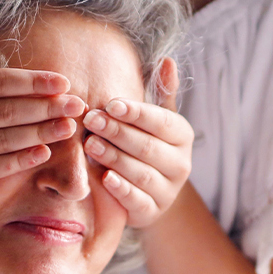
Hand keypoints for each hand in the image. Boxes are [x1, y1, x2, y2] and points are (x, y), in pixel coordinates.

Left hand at [82, 57, 193, 227]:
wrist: (149, 192)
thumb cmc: (145, 144)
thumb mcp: (154, 120)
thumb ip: (160, 93)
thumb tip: (167, 60)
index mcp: (182, 136)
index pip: (162, 122)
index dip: (136, 113)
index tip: (110, 104)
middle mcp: (181, 164)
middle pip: (148, 146)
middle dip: (118, 132)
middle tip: (91, 120)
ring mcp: (168, 191)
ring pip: (141, 173)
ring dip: (115, 158)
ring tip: (90, 144)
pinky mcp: (152, 212)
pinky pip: (138, 201)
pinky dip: (122, 190)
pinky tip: (105, 178)